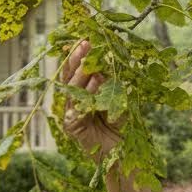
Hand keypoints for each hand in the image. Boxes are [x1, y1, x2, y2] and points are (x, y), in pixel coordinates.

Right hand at [60, 39, 120, 161]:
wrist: (122, 152)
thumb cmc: (119, 125)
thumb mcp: (118, 99)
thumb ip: (111, 85)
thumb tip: (105, 67)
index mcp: (80, 93)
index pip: (76, 70)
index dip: (79, 55)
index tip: (86, 38)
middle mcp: (72, 101)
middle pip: (69, 76)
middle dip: (77, 59)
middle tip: (85, 43)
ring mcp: (69, 113)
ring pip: (72, 89)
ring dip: (82, 74)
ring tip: (91, 60)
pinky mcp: (71, 126)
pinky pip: (78, 106)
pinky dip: (89, 94)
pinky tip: (97, 82)